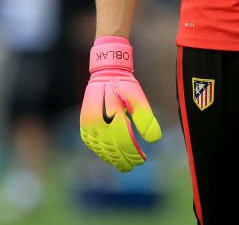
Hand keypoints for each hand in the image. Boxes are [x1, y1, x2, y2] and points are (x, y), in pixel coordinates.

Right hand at [79, 36, 161, 170]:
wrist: (106, 72)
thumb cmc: (125, 86)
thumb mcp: (139, 98)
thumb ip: (146, 119)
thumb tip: (154, 140)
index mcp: (113, 115)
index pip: (125, 142)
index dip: (133, 154)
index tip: (142, 159)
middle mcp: (98, 122)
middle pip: (112, 149)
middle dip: (124, 160)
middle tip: (134, 165)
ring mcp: (88, 124)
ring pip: (101, 149)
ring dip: (112, 159)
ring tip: (123, 165)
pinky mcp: (84, 125)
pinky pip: (91, 144)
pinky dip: (101, 152)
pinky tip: (109, 156)